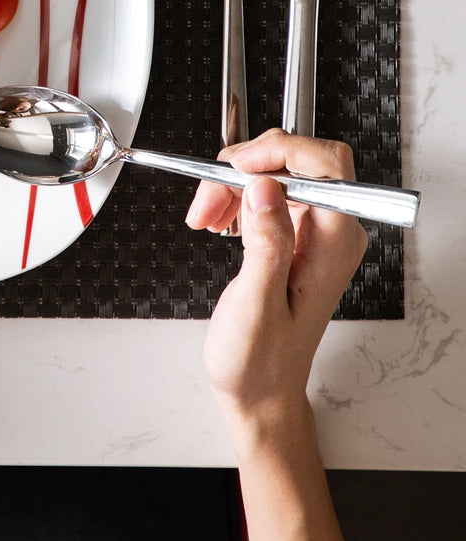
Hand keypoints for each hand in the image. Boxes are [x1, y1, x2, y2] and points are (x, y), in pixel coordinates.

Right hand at [186, 129, 366, 423]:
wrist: (256, 388)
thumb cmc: (259, 359)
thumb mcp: (257, 302)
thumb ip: (267, 243)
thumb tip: (265, 190)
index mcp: (334, 243)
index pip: (325, 164)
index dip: (280, 152)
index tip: (237, 166)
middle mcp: (331, 231)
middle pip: (295, 162)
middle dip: (245, 169)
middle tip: (210, 198)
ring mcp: (313, 231)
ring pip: (274, 173)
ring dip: (232, 184)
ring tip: (206, 216)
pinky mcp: (292, 234)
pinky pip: (264, 193)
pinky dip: (233, 196)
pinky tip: (216, 219)